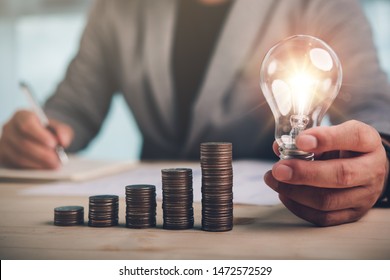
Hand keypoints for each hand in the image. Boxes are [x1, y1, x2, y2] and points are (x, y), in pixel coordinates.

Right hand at [0, 110, 73, 168]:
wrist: (42, 137)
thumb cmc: (49, 130)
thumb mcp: (59, 127)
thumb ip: (63, 131)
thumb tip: (63, 141)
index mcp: (22, 115)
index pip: (27, 124)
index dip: (40, 135)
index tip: (54, 144)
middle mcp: (9, 127)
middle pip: (23, 142)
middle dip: (42, 153)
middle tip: (57, 160)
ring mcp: (4, 142)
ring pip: (19, 155)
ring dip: (38, 162)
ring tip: (54, 165)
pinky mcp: (4, 155)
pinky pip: (17, 164)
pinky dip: (32, 167)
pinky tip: (45, 167)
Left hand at [264, 120, 388, 225]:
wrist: (367, 170)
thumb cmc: (346, 149)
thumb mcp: (334, 134)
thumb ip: (309, 138)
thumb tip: (279, 147)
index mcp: (368, 143)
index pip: (354, 137)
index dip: (326, 139)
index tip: (300, 141)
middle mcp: (372, 169)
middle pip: (341, 175)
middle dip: (303, 173)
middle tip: (278, 169)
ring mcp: (365, 195)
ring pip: (329, 200)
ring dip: (295, 192)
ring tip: (274, 181)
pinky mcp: (353, 214)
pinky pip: (324, 217)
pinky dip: (298, 207)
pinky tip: (285, 194)